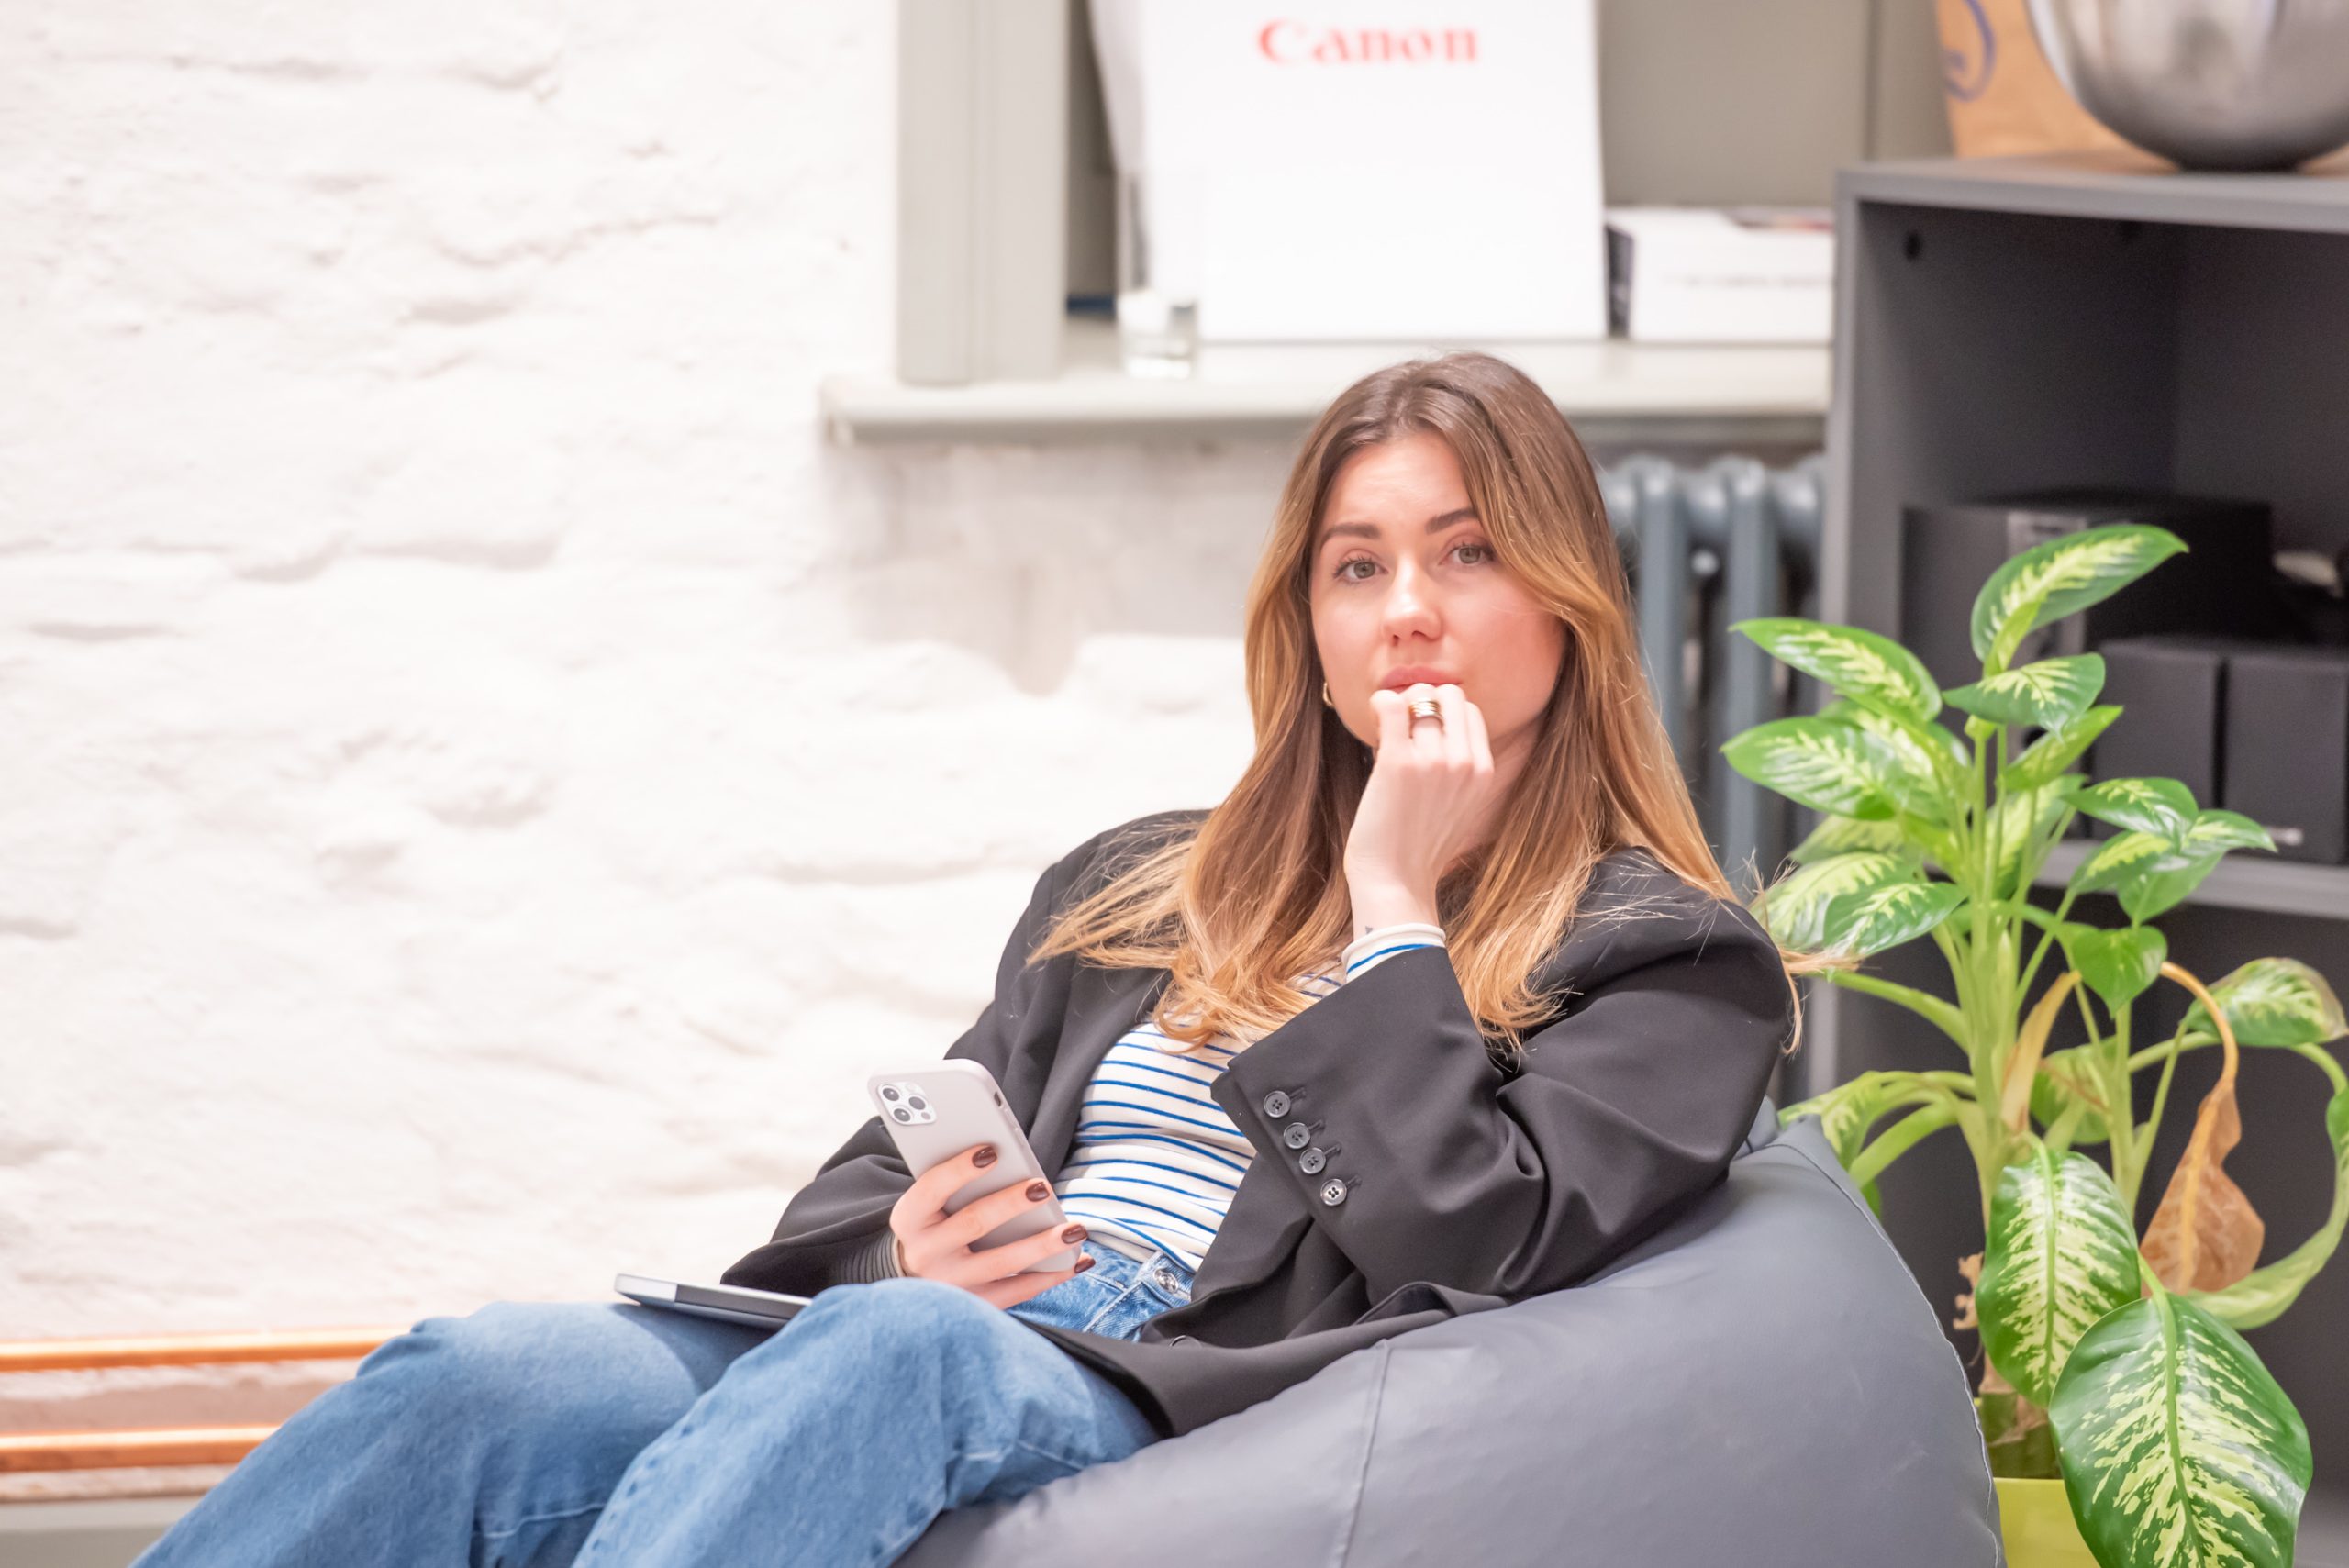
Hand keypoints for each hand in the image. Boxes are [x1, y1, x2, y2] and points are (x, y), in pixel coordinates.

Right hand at [888, 1143, 1093, 1307]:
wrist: (911, 1278)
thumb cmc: (932, 1224)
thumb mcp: (928, 1203)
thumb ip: (954, 1183)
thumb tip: (1001, 1156)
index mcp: (909, 1219)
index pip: (932, 1188)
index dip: (960, 1169)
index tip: (991, 1151)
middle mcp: (925, 1254)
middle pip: (973, 1224)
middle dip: (1010, 1204)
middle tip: (1042, 1188)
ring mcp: (950, 1284)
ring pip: (1001, 1263)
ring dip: (1042, 1245)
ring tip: (1075, 1229)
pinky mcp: (975, 1305)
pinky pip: (1018, 1292)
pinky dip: (1052, 1276)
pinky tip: (1078, 1260)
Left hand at [1345, 683, 1501, 923]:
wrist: (1395, 882)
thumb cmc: (1418, 847)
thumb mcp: (1461, 806)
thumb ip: (1461, 770)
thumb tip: (1442, 731)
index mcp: (1483, 771)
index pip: (1470, 711)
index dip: (1442, 713)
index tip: (1420, 733)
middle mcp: (1464, 762)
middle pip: (1450, 695)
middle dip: (1423, 701)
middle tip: (1402, 728)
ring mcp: (1433, 760)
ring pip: (1419, 696)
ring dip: (1398, 707)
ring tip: (1386, 734)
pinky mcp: (1398, 762)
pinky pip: (1392, 706)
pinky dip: (1380, 703)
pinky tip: (1375, 716)